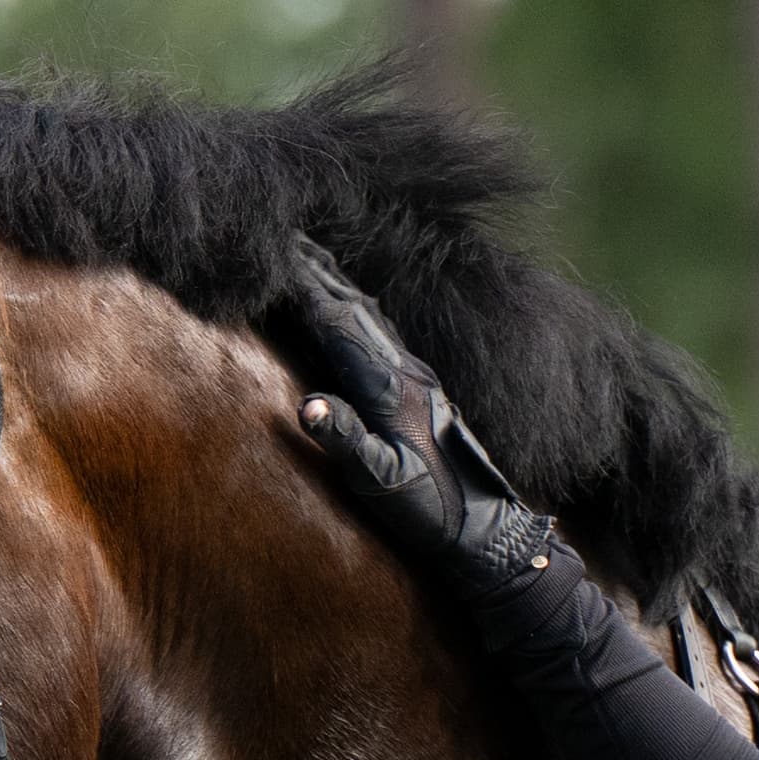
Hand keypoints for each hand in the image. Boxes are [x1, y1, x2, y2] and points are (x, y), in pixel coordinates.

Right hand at [280, 236, 561, 605]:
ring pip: (369, 313)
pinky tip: (354, 307)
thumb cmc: (430, 510)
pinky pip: (381, 331)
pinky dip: (356, 306)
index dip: (304, 286)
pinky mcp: (421, 388)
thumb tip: (307, 403)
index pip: (337, 322)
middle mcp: (403, 370)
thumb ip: (346, 440)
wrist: (484, 524)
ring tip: (311, 257)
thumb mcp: (382, 482)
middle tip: (284, 235)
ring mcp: (415, 376)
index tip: (275, 252)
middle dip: (316, 268)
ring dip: (337, 282)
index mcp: (388, 385)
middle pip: (353, 304)